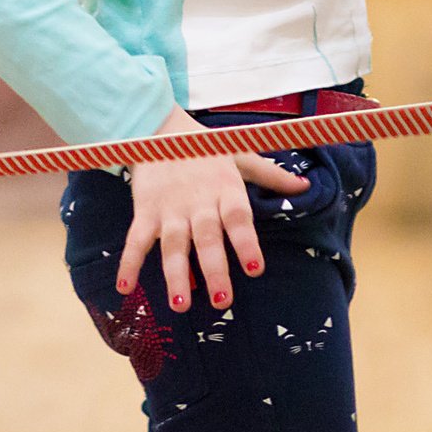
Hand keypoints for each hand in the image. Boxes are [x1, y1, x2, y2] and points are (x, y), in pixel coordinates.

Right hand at [120, 110, 310, 314]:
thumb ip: (271, 175)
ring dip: (175, 275)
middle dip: (214, 271)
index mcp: (225, 190)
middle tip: (222, 302)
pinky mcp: (145, 210)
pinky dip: (129, 262)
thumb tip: (306, 186)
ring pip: (173, 246)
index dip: (245, 243)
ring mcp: (169, 209)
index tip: (254, 269)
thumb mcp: (241, 154)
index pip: (238, 219)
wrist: (158, 127)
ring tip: (180, 304)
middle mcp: (198, 203)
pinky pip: (136, 239)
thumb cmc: (204, 147)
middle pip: (207, 240)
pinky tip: (125, 287)